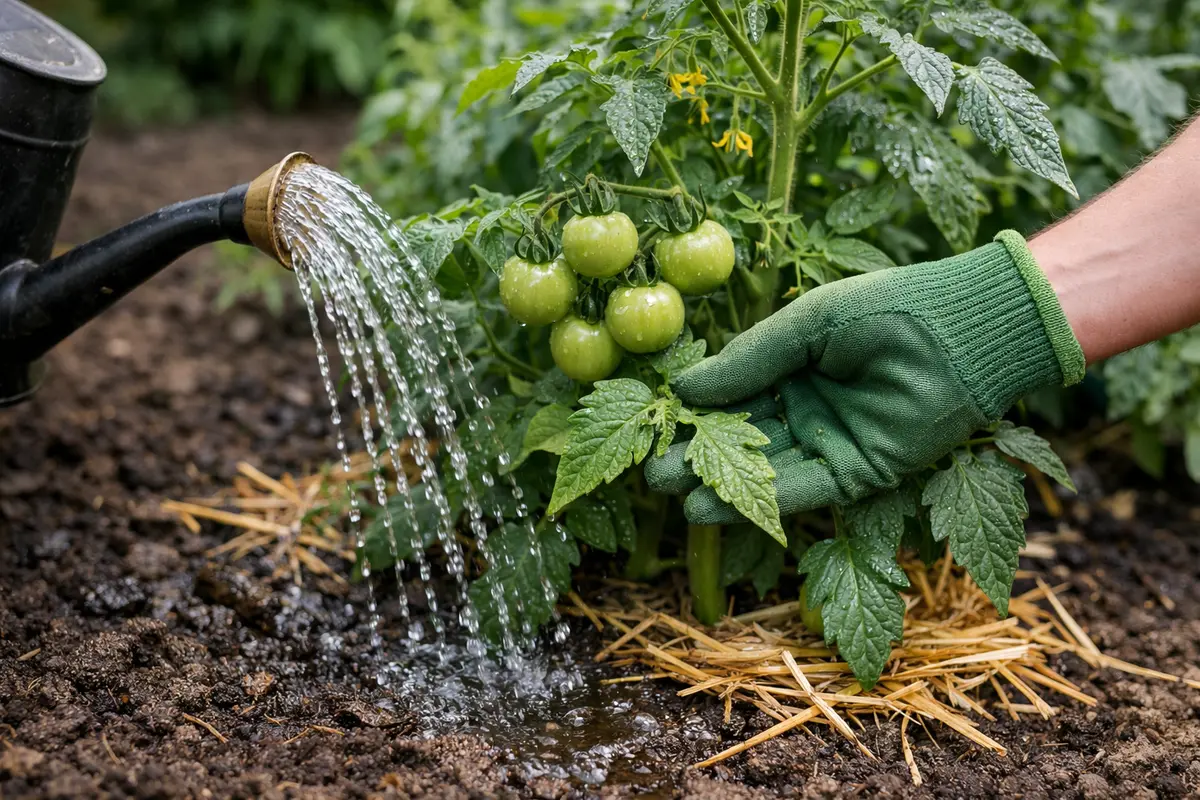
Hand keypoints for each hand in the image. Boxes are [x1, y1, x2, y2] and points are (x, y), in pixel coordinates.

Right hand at [646, 231, 1084, 525]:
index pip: (733, 394)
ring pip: (766, 470)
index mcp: (792, 366)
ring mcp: (831, 442)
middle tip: (649, 472)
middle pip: (743, 438)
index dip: (695, 411)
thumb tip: (684, 387)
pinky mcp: (859, 473)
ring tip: (673, 495)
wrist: (964, 331)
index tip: (653, 424)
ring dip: (721, 486)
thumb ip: (749, 359)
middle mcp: (807, 407)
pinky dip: (764, 501)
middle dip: (697, 456)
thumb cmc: (887, 309)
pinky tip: (720, 508)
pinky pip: (804, 490)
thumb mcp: (807, 326)